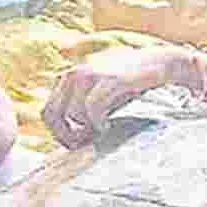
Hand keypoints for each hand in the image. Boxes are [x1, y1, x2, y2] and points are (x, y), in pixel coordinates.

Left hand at [42, 46, 201, 147]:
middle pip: (53, 115)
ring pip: (72, 114)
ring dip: (86, 130)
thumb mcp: (98, 90)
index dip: (58, 133)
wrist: (158, 63)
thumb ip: (80, 104)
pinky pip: (93, 109)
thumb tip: (70, 135)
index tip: (76, 143)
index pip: (47, 112)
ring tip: (100, 132)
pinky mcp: (108, 80)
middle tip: (85, 143)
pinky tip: (107, 126)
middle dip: (67, 136)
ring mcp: (90, 74)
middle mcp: (74, 73)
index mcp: (68, 77)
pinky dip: (99, 123)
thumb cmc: (128, 83)